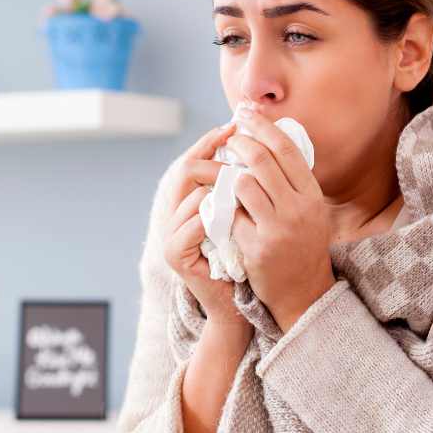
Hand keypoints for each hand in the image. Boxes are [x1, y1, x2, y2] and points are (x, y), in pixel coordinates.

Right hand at [160, 122, 249, 325]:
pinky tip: (233, 209)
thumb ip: (244, 187)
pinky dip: (213, 215)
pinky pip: (193, 226)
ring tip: (240, 173)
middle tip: (233, 138)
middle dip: (209, 153)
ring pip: (190, 196)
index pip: (193, 163)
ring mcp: (172, 235)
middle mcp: (175, 216)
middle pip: (184, 172)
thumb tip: (260, 145)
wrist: (236, 307)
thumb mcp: (248, 217)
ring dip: (217, 184)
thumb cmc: (248, 260)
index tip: (234, 125)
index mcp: (191, 204)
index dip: (209, 142)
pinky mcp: (176, 255)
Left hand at [226, 110, 336, 331]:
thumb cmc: (302, 244)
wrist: (304, 293)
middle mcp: (298, 209)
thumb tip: (270, 137)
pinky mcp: (257, 247)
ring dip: (227, 175)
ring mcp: (278, 229)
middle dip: (239, 143)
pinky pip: (231, 215)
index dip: (264, 127)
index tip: (246, 114)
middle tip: (228, 139)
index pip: (286, 149)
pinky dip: (221, 207)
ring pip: (242, 184)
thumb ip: (292, 180)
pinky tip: (217, 204)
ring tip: (221, 174)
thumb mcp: (309, 209)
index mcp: (312, 195)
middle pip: (261, 161)